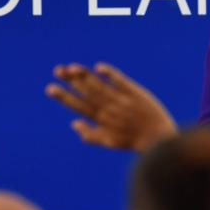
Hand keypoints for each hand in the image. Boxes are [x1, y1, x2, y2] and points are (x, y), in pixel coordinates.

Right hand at [46, 62, 178, 150]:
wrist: (159, 138)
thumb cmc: (133, 140)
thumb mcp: (109, 142)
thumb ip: (90, 135)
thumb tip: (73, 123)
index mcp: (101, 121)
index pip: (79, 106)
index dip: (64, 97)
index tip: (50, 88)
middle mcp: (109, 110)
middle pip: (87, 93)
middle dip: (71, 82)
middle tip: (57, 70)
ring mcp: (122, 101)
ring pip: (100, 86)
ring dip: (85, 76)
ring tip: (72, 67)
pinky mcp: (135, 93)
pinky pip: (120, 81)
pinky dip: (110, 74)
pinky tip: (98, 67)